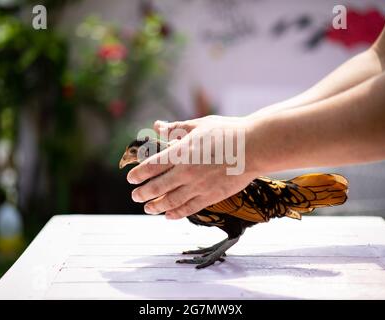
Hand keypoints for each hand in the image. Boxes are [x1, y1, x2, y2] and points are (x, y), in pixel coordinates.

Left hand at [126, 115, 260, 219]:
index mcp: (180, 152)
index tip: (131, 178)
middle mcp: (186, 172)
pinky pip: (189, 208)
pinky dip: (176, 213)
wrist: (254, 147)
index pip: (151, 166)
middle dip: (142, 193)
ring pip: (170, 201)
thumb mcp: (198, 125)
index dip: (138, 173)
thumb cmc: (227, 132)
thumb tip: (157, 126)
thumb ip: (175, 128)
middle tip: (135, 196)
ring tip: (148, 208)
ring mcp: (198, 186)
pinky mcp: (211, 196)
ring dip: (156, 206)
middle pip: (157, 186)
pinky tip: (169, 215)